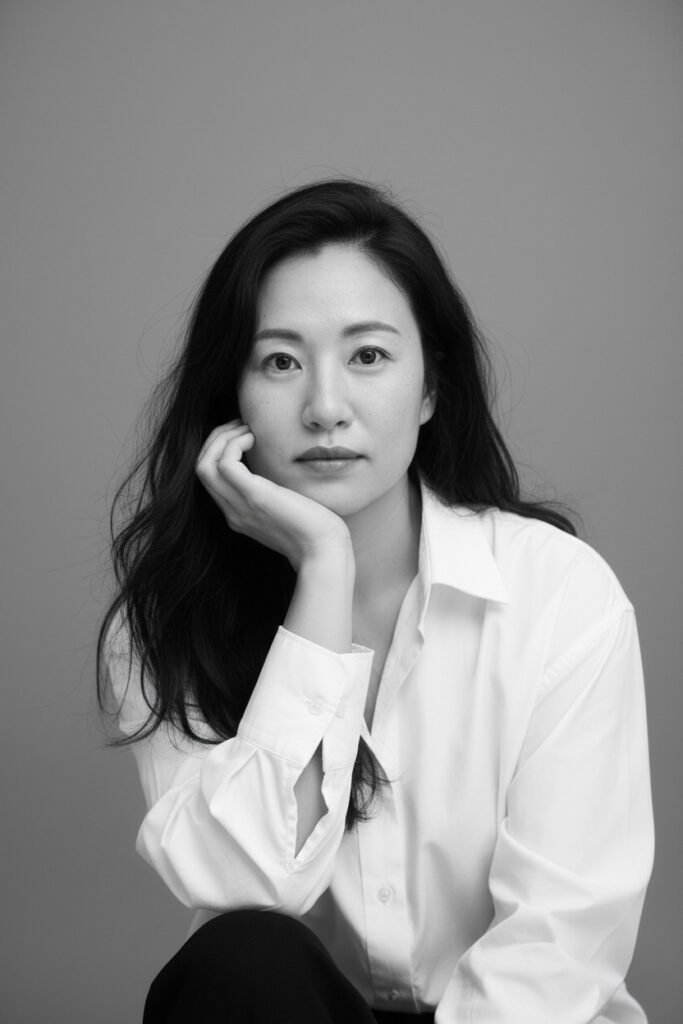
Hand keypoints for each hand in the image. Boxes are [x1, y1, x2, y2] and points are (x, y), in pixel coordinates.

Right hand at [195, 420, 352, 571]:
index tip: (243, 434)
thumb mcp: (286, 507)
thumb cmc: (315, 528)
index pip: (209, 476)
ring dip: (222, 438)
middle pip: (201, 468)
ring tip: (247, 429)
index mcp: (238, 513)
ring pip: (205, 465)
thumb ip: (274, 492)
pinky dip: (234, 444)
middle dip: (217, 439)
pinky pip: (225, 464)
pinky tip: (254, 439)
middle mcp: (232, 511)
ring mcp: (240, 506)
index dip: (219, 449)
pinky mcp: (255, 498)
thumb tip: (276, 465)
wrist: (324, 551)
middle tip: (242, 425)